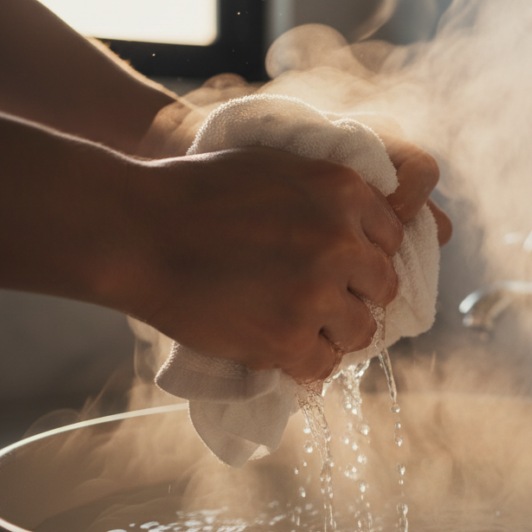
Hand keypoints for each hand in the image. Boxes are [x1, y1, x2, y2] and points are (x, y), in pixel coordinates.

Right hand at [119, 141, 445, 382]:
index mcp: (344, 190)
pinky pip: (324, 364)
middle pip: (384, 286)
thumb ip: (329, 195)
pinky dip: (305, 361)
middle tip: (321, 297)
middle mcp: (341, 242)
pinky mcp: (288, 339)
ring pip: (361, 330)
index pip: (392, 237)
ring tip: (299, 323)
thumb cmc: (198, 192)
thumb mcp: (278, 167)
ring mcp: (317, 293)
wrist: (139, 232)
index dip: (367, 254)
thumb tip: (366, 227)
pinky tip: (281, 346)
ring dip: (335, 331)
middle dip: (356, 294)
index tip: (343, 264)